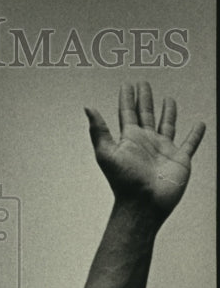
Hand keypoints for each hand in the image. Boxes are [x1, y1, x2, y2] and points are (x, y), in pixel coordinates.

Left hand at [85, 81, 204, 221]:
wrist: (143, 204)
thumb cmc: (124, 182)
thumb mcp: (106, 153)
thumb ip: (98, 130)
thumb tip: (88, 107)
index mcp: (129, 139)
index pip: (127, 113)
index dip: (127, 98)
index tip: (127, 85)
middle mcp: (146, 142)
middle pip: (146, 115)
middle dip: (145, 99)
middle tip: (144, 84)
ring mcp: (163, 150)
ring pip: (167, 125)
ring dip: (168, 112)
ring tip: (169, 100)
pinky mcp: (179, 160)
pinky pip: (190, 144)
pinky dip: (195, 135)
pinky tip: (199, 125)